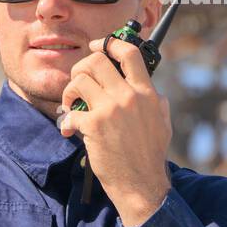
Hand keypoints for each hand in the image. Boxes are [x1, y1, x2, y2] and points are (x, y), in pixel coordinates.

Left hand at [57, 36, 172, 226]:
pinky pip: (70, 113)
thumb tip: (150, 88)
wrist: (141, 184)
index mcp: (146, 92)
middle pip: (96, 61)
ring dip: (69, 93)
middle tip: (77, 84)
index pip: (129, 53)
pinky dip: (65, 121)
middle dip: (80, 68)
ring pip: (79, 81)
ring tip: (71, 107)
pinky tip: (68, 131)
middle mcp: (129, 96)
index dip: (110, 43)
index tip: (98, 46)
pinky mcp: (94, 126)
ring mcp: (111, 109)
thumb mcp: (162, 122)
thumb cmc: (150, 155)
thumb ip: (155, 101)